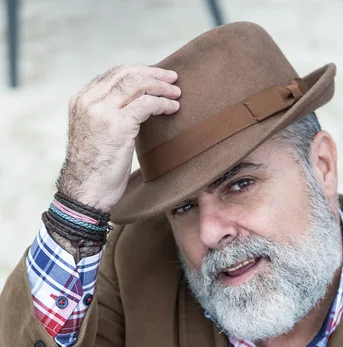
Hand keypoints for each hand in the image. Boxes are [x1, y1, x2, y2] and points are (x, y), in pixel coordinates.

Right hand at [56, 65, 180, 211]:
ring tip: (175, 93)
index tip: (155, 77)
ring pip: (137, 84)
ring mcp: (102, 112)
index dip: (137, 72)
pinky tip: (172, 109)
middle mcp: (89, 101)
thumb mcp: (94, 136)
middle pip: (125, 73)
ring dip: (160, 86)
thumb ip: (105, 117)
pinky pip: (146, 104)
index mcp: (80, 101)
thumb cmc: (93, 172)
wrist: (85, 192)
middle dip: (152, 73)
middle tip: (172, 78)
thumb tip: (131, 109)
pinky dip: (162, 103)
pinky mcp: (118, 125)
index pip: (111, 75)